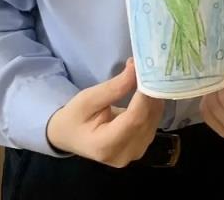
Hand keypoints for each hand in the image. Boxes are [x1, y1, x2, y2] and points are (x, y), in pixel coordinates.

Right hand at [46, 58, 163, 167]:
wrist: (69, 136)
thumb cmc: (75, 117)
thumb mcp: (87, 99)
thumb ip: (114, 87)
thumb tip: (137, 69)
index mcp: (105, 146)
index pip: (134, 119)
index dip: (144, 95)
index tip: (148, 72)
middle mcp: (123, 155)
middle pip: (147, 119)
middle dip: (151, 92)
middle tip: (151, 68)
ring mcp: (134, 153)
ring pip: (154, 120)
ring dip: (154, 97)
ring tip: (149, 76)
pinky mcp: (141, 147)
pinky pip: (153, 122)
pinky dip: (152, 105)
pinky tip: (148, 90)